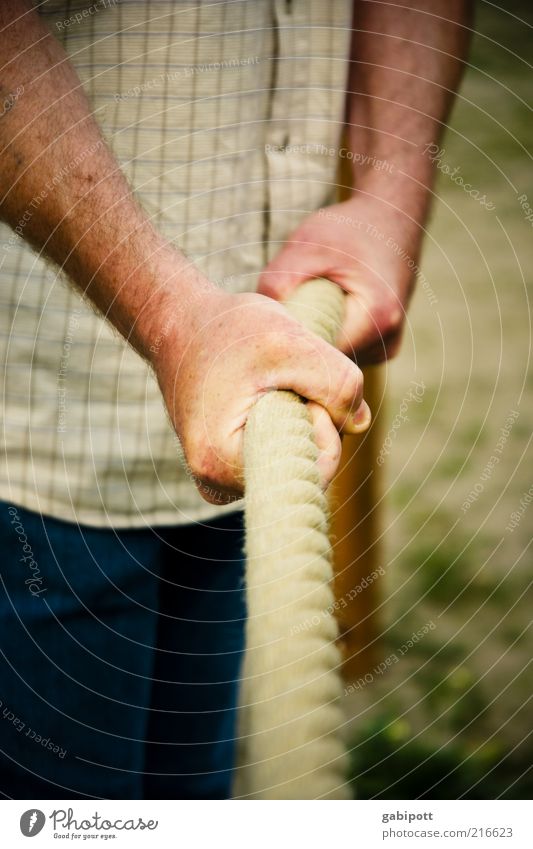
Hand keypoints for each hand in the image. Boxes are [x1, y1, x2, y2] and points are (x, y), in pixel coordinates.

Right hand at [152, 288, 370, 503]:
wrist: (179, 321)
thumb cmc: (227, 330)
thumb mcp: (291, 343)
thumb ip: (338, 383)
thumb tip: (359, 423)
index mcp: (222, 464)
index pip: (310, 469)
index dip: (323, 424)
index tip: (300, 386)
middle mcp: (216, 482)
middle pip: (300, 469)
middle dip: (309, 423)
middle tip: (283, 380)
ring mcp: (218, 476)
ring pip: (290, 461)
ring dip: (296, 422)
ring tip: (266, 385)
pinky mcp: (224, 464)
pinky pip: (274, 455)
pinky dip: (282, 426)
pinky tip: (262, 396)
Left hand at [257, 195, 424, 364]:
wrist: (391, 218)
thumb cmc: (349, 229)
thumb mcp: (307, 244)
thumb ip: (278, 282)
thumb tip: (254, 325)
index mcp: (376, 319)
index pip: (320, 358)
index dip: (290, 346)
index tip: (268, 331)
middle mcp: (387, 341)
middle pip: (327, 363)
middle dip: (300, 342)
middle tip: (281, 313)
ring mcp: (386, 347)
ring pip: (334, 360)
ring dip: (315, 339)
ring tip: (307, 304)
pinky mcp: (382, 345)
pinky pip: (344, 351)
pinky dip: (329, 335)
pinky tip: (324, 311)